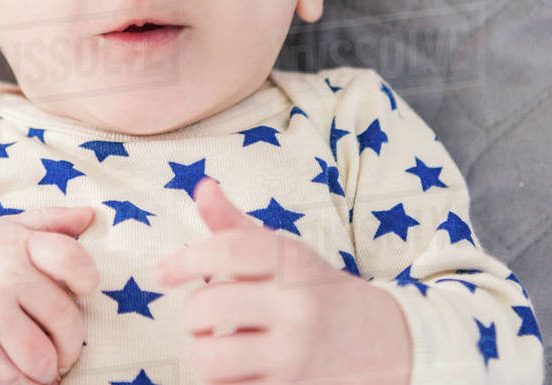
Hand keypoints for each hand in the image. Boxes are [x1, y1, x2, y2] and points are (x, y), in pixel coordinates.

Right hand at [0, 205, 98, 384]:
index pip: (70, 259)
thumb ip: (52, 221)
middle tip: (67, 344)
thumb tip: (90, 215)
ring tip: (49, 362)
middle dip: (73, 342)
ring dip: (52, 367)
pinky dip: (27, 382)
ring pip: (41, 356)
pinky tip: (28, 372)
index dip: (86, 277)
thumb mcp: (11, 227)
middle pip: (64, 319)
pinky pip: (14, 377)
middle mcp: (7, 278)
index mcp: (21, 245)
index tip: (83, 288)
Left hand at [152, 178, 409, 384]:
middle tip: (202, 317)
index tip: (160, 274)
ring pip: (212, 357)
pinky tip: (239, 371)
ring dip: (203, 353)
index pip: (227, 251)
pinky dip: (224, 382)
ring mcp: (297, 355)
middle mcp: (297, 306)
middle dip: (193, 314)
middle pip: (208, 307)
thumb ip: (237, 227)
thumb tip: (202, 185)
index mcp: (292, 262)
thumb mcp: (286, 254)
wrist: (391, 342)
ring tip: (217, 346)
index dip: (184, 260)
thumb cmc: (319, 292)